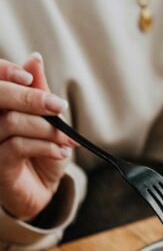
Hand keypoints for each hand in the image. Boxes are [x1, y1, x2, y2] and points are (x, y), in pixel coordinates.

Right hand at [0, 53, 76, 220]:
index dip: (5, 71)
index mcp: (0, 105)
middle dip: (31, 98)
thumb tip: (33, 59)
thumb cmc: (42, 153)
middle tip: (59, 106)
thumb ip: (38, 91)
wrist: (41, 190)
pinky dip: (44, 146)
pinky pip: (17, 146)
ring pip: (11, 121)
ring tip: (67, 139)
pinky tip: (60, 152)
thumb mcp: (46, 121)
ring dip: (46, 128)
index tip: (29, 78)